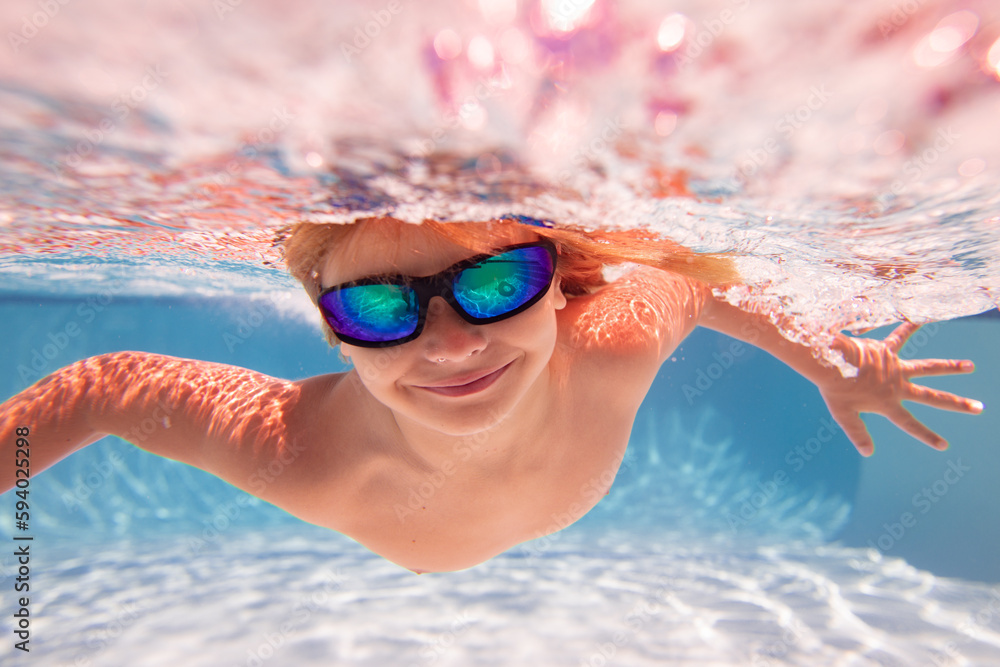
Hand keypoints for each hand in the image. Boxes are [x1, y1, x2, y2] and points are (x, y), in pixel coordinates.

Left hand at [818, 323, 982, 456]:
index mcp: (887, 404)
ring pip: (929, 367)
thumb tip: (869, 452)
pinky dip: (911, 325)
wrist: (831, 363)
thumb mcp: (844, 415)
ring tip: (970, 366)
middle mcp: (898, 386)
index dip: (927, 436)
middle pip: (933, 397)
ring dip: (950, 367)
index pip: (910, 424)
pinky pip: (901, 336)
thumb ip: (857, 433)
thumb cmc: (834, 389)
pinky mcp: (886, 350)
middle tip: (979, 408)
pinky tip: (924, 315)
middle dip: (957, 403)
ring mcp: (895, 367)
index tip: (943, 445)